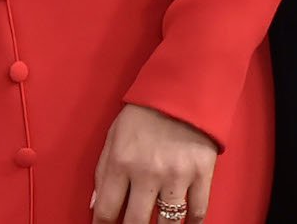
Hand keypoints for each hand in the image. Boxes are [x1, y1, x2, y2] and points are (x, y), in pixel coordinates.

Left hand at [90, 103, 215, 222]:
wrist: (184, 86)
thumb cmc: (145, 111)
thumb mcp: (114, 135)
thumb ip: (103, 172)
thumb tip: (95, 205)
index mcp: (121, 161)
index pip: (106, 211)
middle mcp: (147, 173)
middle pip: (136, 223)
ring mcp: (177, 175)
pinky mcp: (201, 173)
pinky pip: (197, 212)